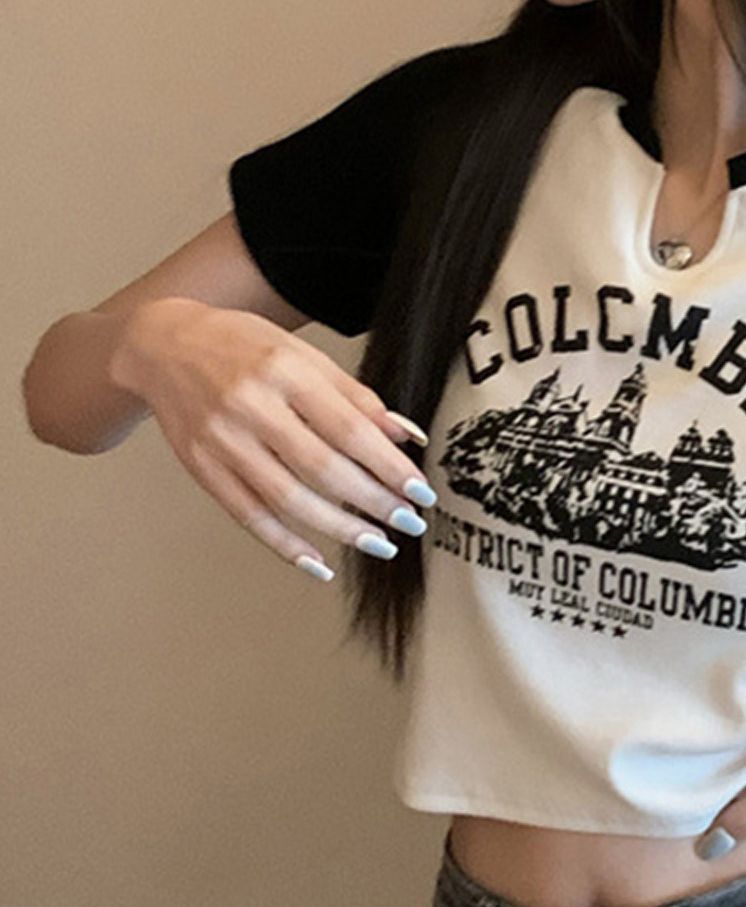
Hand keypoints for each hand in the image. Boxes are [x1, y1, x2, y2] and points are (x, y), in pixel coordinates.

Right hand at [113, 297, 435, 579]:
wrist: (165, 345)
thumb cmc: (245, 346)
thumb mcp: (306, 355)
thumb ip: (356, 397)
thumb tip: (405, 436)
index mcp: (286, 372)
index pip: (349, 430)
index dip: (389, 467)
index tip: (420, 491)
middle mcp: (252, 408)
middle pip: (322, 468)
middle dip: (373, 502)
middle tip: (409, 522)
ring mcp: (223, 442)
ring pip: (288, 499)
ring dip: (339, 529)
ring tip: (378, 543)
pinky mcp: (202, 468)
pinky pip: (248, 516)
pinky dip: (285, 544)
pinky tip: (318, 561)